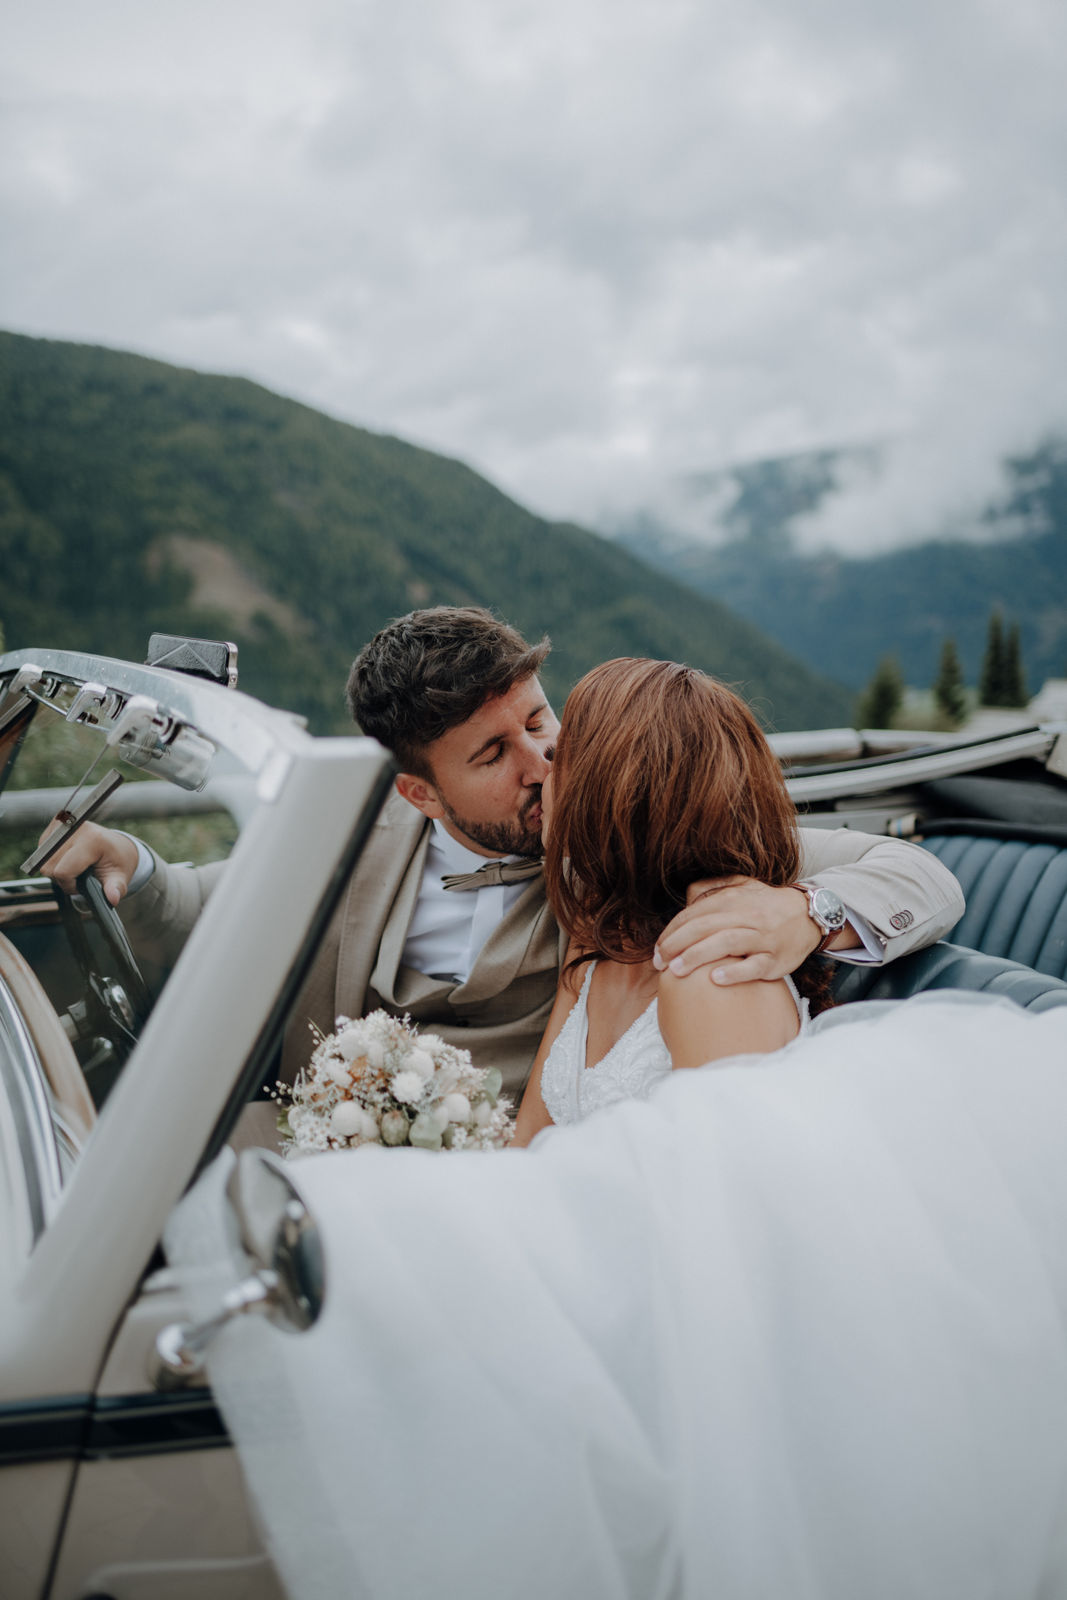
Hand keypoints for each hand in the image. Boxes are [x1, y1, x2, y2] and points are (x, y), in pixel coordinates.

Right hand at [38, 820, 139, 906]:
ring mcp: (63, 824)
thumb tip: (113, 898)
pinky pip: (42, 852)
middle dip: (62, 879)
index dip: (69, 885)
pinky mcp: (54, 825)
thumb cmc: (117, 861)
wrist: (116, 844)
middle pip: (48, 867)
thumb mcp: (120, 876)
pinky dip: (52, 860)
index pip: (62, 871)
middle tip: (79, 876)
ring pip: (42, 861)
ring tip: (75, 866)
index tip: (82, 884)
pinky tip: (68, 858)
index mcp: (91, 839)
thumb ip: (115, 888)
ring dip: (56, 870)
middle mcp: (74, 828)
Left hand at [653, 876, 822, 984]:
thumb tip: (687, 895)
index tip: (657, 950)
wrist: (808, 915)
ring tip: (677, 970)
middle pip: (705, 927)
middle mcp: (746, 916)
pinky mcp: (776, 959)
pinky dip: (735, 972)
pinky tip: (716, 980)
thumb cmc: (767, 905)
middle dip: (677, 945)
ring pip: (727, 943)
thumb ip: (713, 888)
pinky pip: (755, 965)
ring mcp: (762, 938)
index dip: (672, 932)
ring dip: (698, 956)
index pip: (694, 915)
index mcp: (732, 900)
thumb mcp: (741, 886)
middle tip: (659, 963)